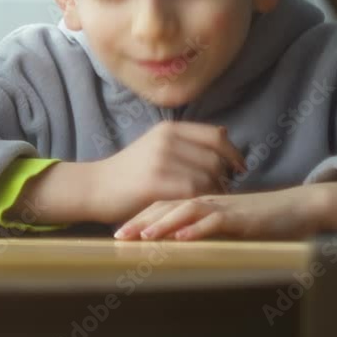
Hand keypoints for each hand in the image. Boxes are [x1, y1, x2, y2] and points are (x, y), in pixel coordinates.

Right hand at [90, 121, 245, 225]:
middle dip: (225, 176)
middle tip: (224, 190)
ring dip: (214, 191)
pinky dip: (201, 200)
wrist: (95, 186)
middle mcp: (167, 139)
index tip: (240, 167)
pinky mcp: (155, 182)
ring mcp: (160, 159)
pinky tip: (197, 207)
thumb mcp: (156, 146)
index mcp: (169, 129)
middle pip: (215, 157)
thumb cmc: (128, 172)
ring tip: (211, 200)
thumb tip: (221, 141)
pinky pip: (192, 190)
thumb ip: (184, 144)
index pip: (216, 135)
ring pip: (207, 175)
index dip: (233, 152)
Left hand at [113, 180, 336, 240]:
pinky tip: (182, 239)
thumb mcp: (227, 225)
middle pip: (169, 206)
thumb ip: (204, 229)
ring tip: (142, 236)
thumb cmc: (262, 220)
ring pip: (188, 210)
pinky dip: (198, 229)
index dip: (140, 216)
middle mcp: (209, 200)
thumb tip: (179, 244)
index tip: (118, 232)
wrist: (297, 209)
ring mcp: (225, 207)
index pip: (165, 205)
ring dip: (163, 223)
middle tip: (117, 236)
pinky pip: (217, 222)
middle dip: (141, 221)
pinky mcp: (242, 218)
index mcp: (202, 201)